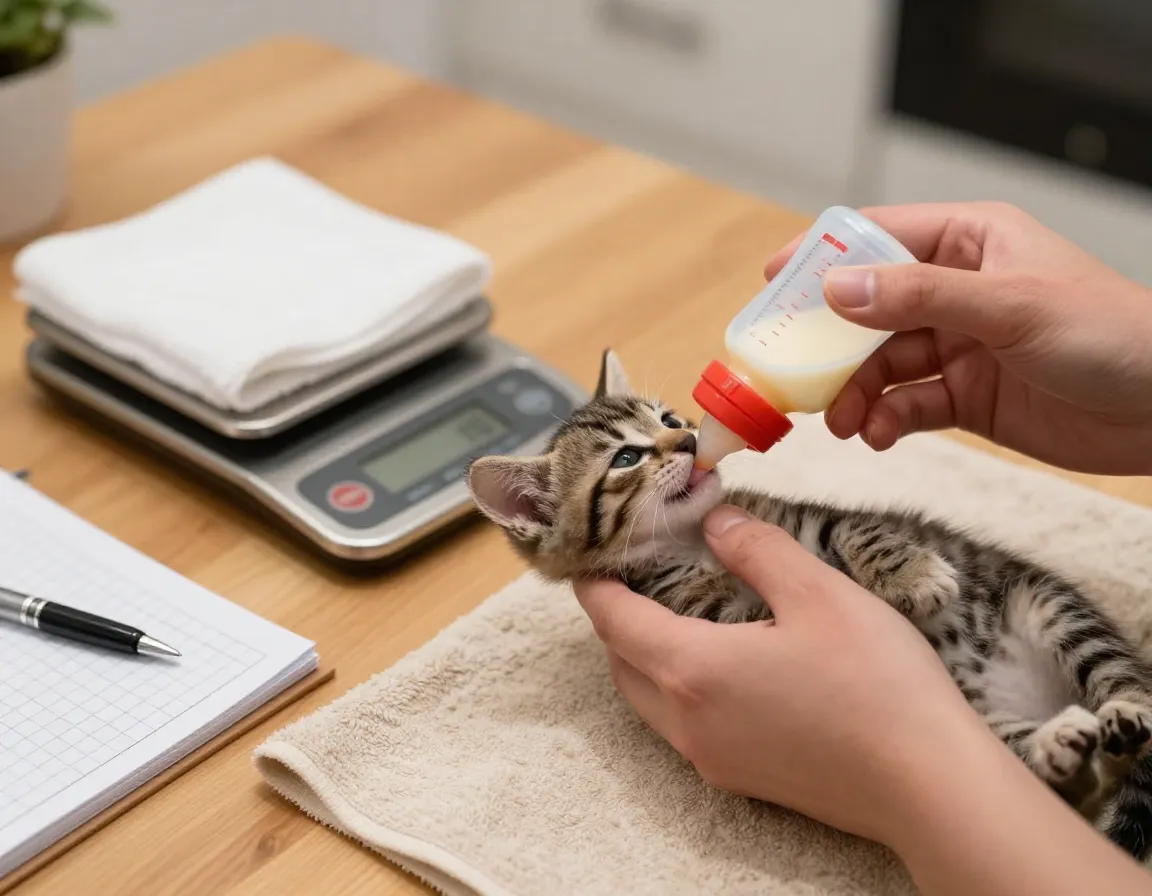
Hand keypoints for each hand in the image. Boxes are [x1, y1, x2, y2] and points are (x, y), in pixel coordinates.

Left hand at [573, 504, 990, 847]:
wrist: (929, 786)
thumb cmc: (876, 683)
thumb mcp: (817, 593)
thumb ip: (756, 550)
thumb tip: (714, 522)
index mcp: (692, 670)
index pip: (614, 620)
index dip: (596, 584)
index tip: (593, 554)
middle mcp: (687, 722)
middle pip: (621, 663)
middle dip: (615, 619)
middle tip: (632, 576)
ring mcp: (712, 758)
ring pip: (648, 700)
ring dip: (643, 656)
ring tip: (668, 613)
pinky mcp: (741, 779)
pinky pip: (681, 727)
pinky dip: (675, 687)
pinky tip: (716, 665)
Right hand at [764, 202, 1151, 474]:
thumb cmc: (1112, 335)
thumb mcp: (1009, 306)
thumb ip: (918, 295)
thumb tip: (837, 288)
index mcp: (968, 242)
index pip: (877, 237)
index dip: (822, 257)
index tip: (772, 284)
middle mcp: (955, 290)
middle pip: (866, 310)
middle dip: (830, 346)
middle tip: (792, 377)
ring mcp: (958, 345)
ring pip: (880, 364)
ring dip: (854, 393)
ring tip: (843, 422)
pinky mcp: (965, 395)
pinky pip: (906, 404)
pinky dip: (886, 420)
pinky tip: (879, 434)